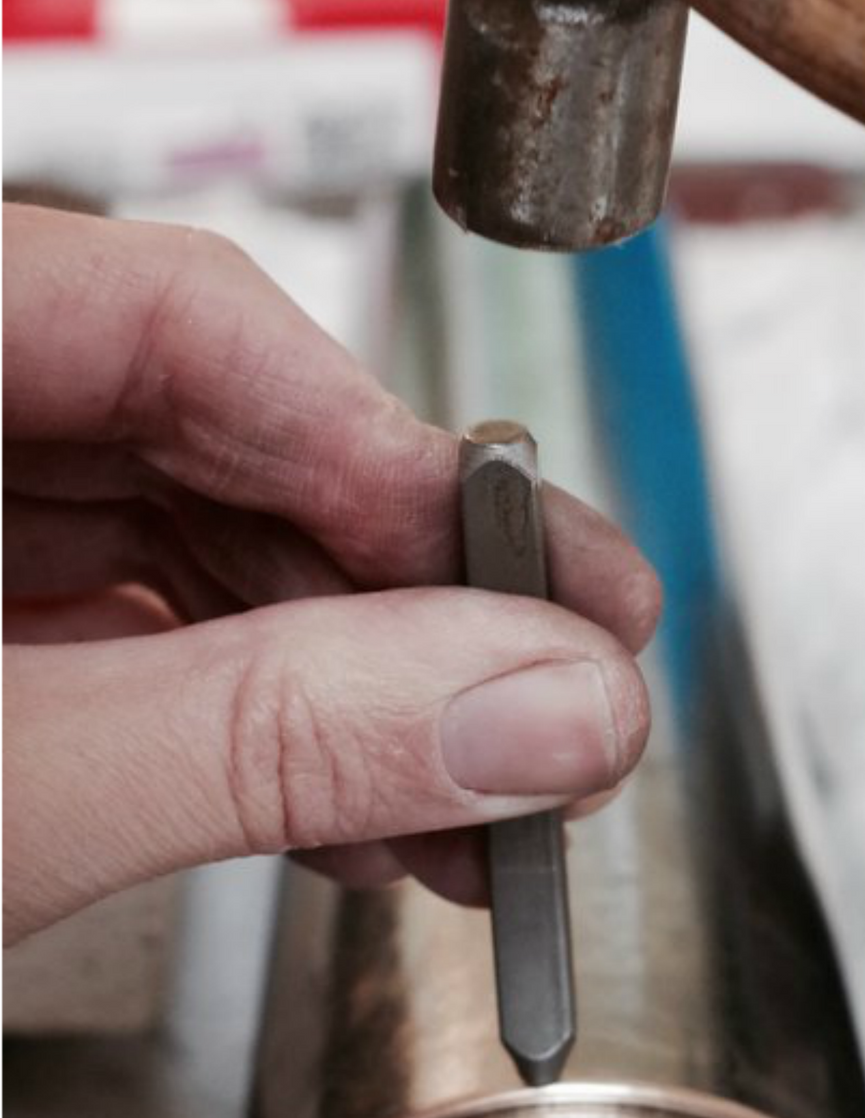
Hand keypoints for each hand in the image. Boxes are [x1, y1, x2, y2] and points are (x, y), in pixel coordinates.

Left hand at [0, 203, 659, 943]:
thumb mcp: (7, 801)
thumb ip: (273, 734)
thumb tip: (544, 699)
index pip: (186, 315)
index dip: (387, 444)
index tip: (531, 566)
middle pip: (230, 437)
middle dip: (410, 596)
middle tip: (556, 686)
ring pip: (216, 547)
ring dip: (367, 685)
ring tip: (483, 786)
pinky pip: (165, 630)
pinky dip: (278, 721)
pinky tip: (370, 796)